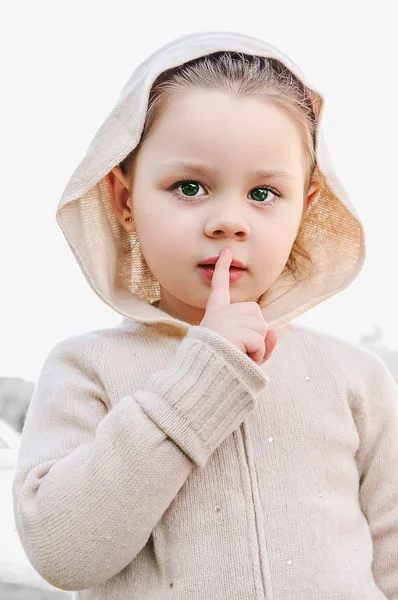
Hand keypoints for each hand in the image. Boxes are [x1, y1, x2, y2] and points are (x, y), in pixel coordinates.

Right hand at [200, 248, 277, 364]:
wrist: (201, 383)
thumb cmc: (221, 372)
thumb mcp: (242, 355)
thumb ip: (261, 344)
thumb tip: (275, 332)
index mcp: (215, 317)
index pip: (219, 289)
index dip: (222, 269)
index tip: (226, 251)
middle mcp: (219, 314)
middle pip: (256, 314)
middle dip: (257, 335)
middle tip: (241, 352)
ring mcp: (226, 320)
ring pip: (261, 327)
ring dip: (258, 348)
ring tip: (239, 357)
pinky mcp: (233, 330)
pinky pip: (260, 341)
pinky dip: (257, 355)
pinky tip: (241, 360)